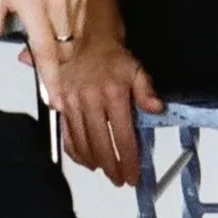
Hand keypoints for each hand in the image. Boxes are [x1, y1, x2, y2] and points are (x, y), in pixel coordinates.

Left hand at [0, 0, 86, 102]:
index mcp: (34, 5)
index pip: (47, 51)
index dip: (51, 78)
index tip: (55, 100)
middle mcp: (58, 3)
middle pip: (65, 52)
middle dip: (52, 65)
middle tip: (26, 55)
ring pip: (75, 41)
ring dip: (60, 50)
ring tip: (39, 38)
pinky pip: (81, 26)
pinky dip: (69, 35)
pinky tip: (52, 25)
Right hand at [44, 33, 165, 186]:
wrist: (83, 38)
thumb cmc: (112, 56)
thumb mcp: (136, 68)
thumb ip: (146, 91)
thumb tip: (157, 109)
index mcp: (114, 94)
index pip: (123, 135)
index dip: (128, 159)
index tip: (133, 174)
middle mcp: (91, 100)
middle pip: (101, 144)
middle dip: (112, 167)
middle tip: (120, 179)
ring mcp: (73, 103)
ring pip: (82, 143)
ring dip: (94, 162)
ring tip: (105, 171)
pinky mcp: (60, 104)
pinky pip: (66, 134)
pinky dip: (75, 151)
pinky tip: (85, 160)